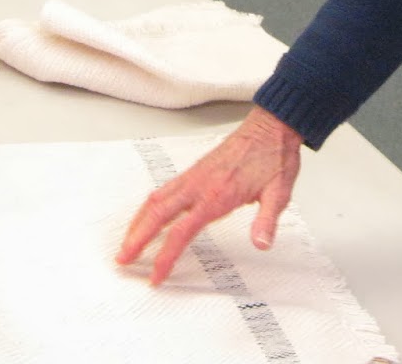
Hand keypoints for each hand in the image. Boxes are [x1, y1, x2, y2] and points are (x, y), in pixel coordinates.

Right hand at [116, 106, 302, 284]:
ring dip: (138, 221)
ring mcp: (194, 176)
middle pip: (157, 214)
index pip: (181, 232)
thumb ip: (267, 220)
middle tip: (122, 258)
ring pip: (156, 199)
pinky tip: (148, 214)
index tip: (156, 275)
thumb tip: (262, 244)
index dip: (165, 256)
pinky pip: (164, 189)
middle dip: (137, 238)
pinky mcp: (195, 170)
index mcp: (216, 195)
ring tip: (128, 241)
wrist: (271, 127)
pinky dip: (149, 205)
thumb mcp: (278, 192)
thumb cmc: (273, 156)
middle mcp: (199, 184)